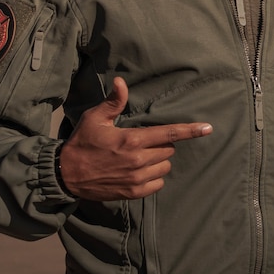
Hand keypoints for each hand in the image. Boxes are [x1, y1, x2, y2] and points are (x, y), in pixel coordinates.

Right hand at [57, 77, 212, 200]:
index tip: (208, 128)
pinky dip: (154, 177)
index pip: (169, 133)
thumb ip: (113, 102)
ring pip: (165, 166)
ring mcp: (137, 178)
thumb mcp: (94, 119)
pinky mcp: (133, 192)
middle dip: (161, 144)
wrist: (66, 175)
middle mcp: (138, 159)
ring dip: (159, 161)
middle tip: (142, 142)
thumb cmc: (82, 142)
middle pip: (169, 149)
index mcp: (132, 139)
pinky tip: (139, 171)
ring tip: (140, 157)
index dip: (191, 130)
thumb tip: (121, 82)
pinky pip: (158, 183)